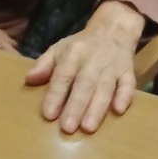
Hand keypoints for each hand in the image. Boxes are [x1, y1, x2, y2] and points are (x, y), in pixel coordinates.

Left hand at [24, 1, 144, 133]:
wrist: (112, 30)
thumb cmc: (80, 46)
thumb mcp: (58, 50)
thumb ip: (43, 65)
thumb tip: (29, 79)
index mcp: (72, 55)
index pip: (62, 76)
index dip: (55, 95)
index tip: (49, 115)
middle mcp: (92, 61)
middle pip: (84, 85)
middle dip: (76, 107)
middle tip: (68, 128)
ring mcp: (112, 67)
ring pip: (105, 88)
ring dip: (97, 108)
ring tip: (88, 128)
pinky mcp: (128, 72)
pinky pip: (128, 84)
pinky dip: (125, 96)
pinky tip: (118, 110)